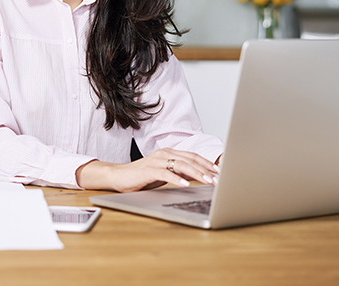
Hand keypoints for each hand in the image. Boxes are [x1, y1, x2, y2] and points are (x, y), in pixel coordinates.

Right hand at [76, 148, 219, 192]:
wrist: (119, 176)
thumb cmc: (142, 176)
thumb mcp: (165, 174)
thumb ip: (179, 172)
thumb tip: (198, 176)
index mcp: (169, 153)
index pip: (193, 156)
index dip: (207, 163)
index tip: (220, 172)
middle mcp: (164, 154)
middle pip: (190, 160)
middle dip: (206, 170)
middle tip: (218, 179)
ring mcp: (156, 160)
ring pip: (181, 165)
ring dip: (196, 174)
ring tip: (207, 181)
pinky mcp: (148, 169)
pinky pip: (165, 173)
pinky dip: (177, 179)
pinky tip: (185, 184)